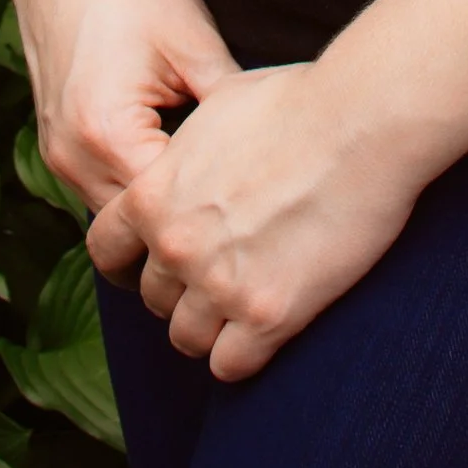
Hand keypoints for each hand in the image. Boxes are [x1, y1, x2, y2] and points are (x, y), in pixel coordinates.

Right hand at [5, 0, 241, 208]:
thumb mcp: (194, 42)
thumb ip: (230, 107)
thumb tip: (276, 151)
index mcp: (106, 135)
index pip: (172, 208)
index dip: (220, 206)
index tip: (264, 198)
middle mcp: (71, 158)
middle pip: (141, 226)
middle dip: (191, 217)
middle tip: (248, 204)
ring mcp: (58, 156)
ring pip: (119, 214)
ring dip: (161, 207)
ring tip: (217, 187)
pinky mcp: (57, 145)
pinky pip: (104, 188)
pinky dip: (139, 183)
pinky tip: (179, 163)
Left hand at [84, 57, 431, 382]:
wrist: (362, 122)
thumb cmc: (300, 102)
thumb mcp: (219, 109)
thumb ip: (188, 153)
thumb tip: (186, 161)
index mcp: (154, 192)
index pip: (105, 250)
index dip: (132, 260)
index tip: (161, 262)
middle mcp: (175, 245)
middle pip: (154, 299)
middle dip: (183, 291)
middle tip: (224, 275)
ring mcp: (218, 284)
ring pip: (187, 339)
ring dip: (214, 328)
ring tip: (248, 304)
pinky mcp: (266, 314)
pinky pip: (232, 365)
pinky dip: (246, 353)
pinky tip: (271, 326)